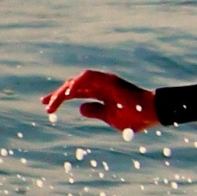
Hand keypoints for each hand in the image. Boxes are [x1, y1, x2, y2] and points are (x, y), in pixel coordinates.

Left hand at [41, 69, 159, 132]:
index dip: (61, 98)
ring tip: (53, 102)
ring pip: (77, 82)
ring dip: (64, 91)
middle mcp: (101, 85)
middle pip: (73, 87)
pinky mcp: (109, 80)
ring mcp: (104, 81)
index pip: (76, 93)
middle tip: (45, 104)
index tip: (48, 108)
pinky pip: (88, 78)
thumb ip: (96, 112)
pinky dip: (76, 84)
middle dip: (57, 94)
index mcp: (100, 93)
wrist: (151, 113)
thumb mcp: (110, 118)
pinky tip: (67, 93)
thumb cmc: (135, 117)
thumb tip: (80, 108)